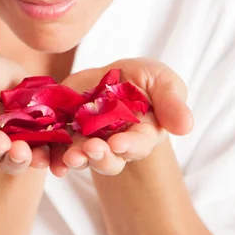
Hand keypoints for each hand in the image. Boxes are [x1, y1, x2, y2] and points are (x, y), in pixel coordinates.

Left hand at [50, 57, 193, 176]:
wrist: (114, 74)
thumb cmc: (145, 80)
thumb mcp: (163, 81)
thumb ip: (173, 102)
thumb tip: (186, 126)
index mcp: (141, 135)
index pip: (137, 144)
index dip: (129, 146)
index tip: (120, 143)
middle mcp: (114, 144)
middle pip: (108, 158)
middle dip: (99, 156)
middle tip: (90, 150)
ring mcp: (89, 140)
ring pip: (82, 156)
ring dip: (75, 159)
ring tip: (68, 157)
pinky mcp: (66, 130)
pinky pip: (57, 147)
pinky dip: (52, 155)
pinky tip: (48, 159)